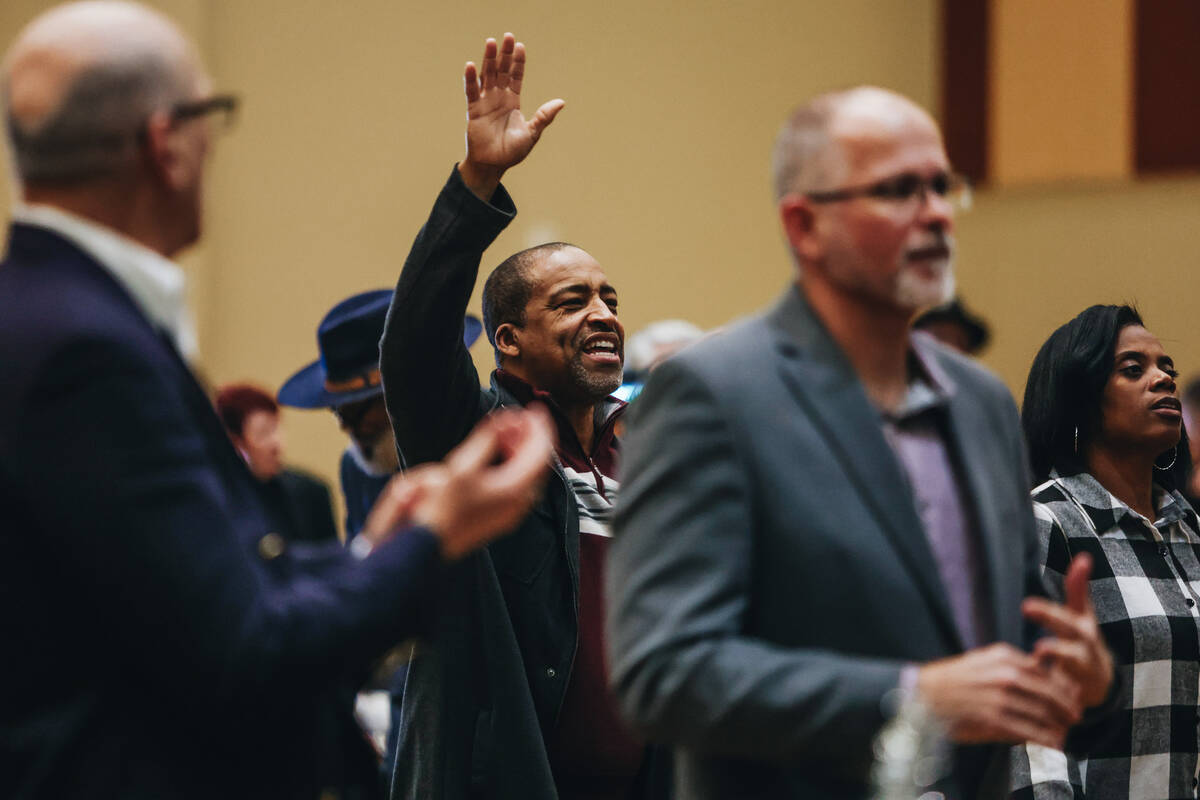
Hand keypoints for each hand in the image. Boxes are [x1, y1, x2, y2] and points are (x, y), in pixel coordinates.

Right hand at [362, 405, 554, 559]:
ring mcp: (511, 513)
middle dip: (529, 438)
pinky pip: (516, 486)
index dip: (541, 427)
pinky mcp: (500, 517)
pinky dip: (512, 467)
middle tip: (515, 418)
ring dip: (519, 451)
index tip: (536, 409)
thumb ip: (488, 440)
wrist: (428, 544)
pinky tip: (497, 457)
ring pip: (527, 475)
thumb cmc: (442, 506)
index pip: (541, 452)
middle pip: (537, 463)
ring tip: (505, 434)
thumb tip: (506, 419)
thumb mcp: (463, 465)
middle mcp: (520, 503)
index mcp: (516, 489)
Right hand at [458, 32, 564, 200]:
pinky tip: (471, 65)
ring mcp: (485, 102)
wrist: (493, 165)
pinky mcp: (473, 110)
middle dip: (504, 54)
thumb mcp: (532, 132)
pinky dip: (470, 79)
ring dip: (488, 59)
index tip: (520, 46)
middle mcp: (499, 98)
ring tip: (490, 42)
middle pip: (501, 71)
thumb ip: (544, 116)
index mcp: (513, 101)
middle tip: (507, 36)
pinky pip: (471, 91)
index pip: (516, 76)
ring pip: (487, 76)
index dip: (518, 62)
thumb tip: (562, 102)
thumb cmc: (512, 151)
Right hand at [916, 642, 1082, 748]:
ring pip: (1043, 713)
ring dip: (1058, 726)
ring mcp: (1000, 697)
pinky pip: (1029, 731)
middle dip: (1067, 707)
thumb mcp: (982, 660)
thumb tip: (1040, 670)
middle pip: (1050, 692)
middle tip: (1075, 717)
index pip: (1045, 672)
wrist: (923, 694)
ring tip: (1064, 734)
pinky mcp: (994, 719)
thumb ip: (1011, 664)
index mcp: (1004, 656)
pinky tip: (1053, 745)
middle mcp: (1005, 674)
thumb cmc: (954, 680)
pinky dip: (1045, 740)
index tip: (1072, 697)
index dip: (1063, 687)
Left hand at [1022, 553, 1113, 708]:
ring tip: (1038, 653)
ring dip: (1058, 660)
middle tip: (1030, 623)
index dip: (1050, 613)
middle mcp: (1087, 650)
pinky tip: (1032, 688)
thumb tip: (1083, 557)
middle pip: (1076, 639)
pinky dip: (1052, 693)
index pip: (1069, 618)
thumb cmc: (1082, 643)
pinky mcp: (1078, 696)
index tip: (1025, 606)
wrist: (1099, 685)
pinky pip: (1066, 696)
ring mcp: (1086, 674)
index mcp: (1083, 630)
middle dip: (1054, 627)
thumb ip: (1078, 589)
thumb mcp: (1081, 616)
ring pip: (1075, 668)